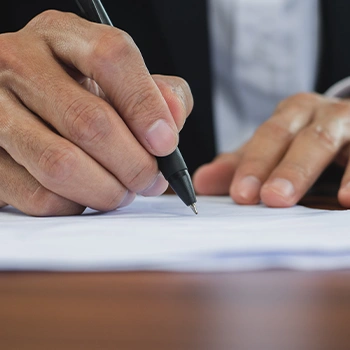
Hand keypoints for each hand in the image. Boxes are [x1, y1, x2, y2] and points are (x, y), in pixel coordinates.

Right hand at [0, 11, 192, 215]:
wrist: (23, 111)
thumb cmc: (81, 96)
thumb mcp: (121, 83)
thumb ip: (159, 94)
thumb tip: (171, 121)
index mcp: (62, 36)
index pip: (111, 57)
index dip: (145, 106)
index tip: (165, 144)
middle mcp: (19, 62)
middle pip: (90, 122)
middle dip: (134, 164)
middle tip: (150, 180)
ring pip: (61, 164)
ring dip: (106, 191)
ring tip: (122, 191)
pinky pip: (39, 195)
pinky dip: (74, 205)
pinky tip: (84, 194)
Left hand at [193, 92, 349, 206]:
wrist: (344, 126)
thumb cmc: (300, 141)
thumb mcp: (269, 151)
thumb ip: (238, 166)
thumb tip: (200, 183)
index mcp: (292, 114)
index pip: (270, 136)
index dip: (256, 165)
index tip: (242, 195)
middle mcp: (324, 113)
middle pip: (308, 139)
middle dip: (292, 170)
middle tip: (274, 199)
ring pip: (344, 144)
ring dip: (343, 172)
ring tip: (339, 200)